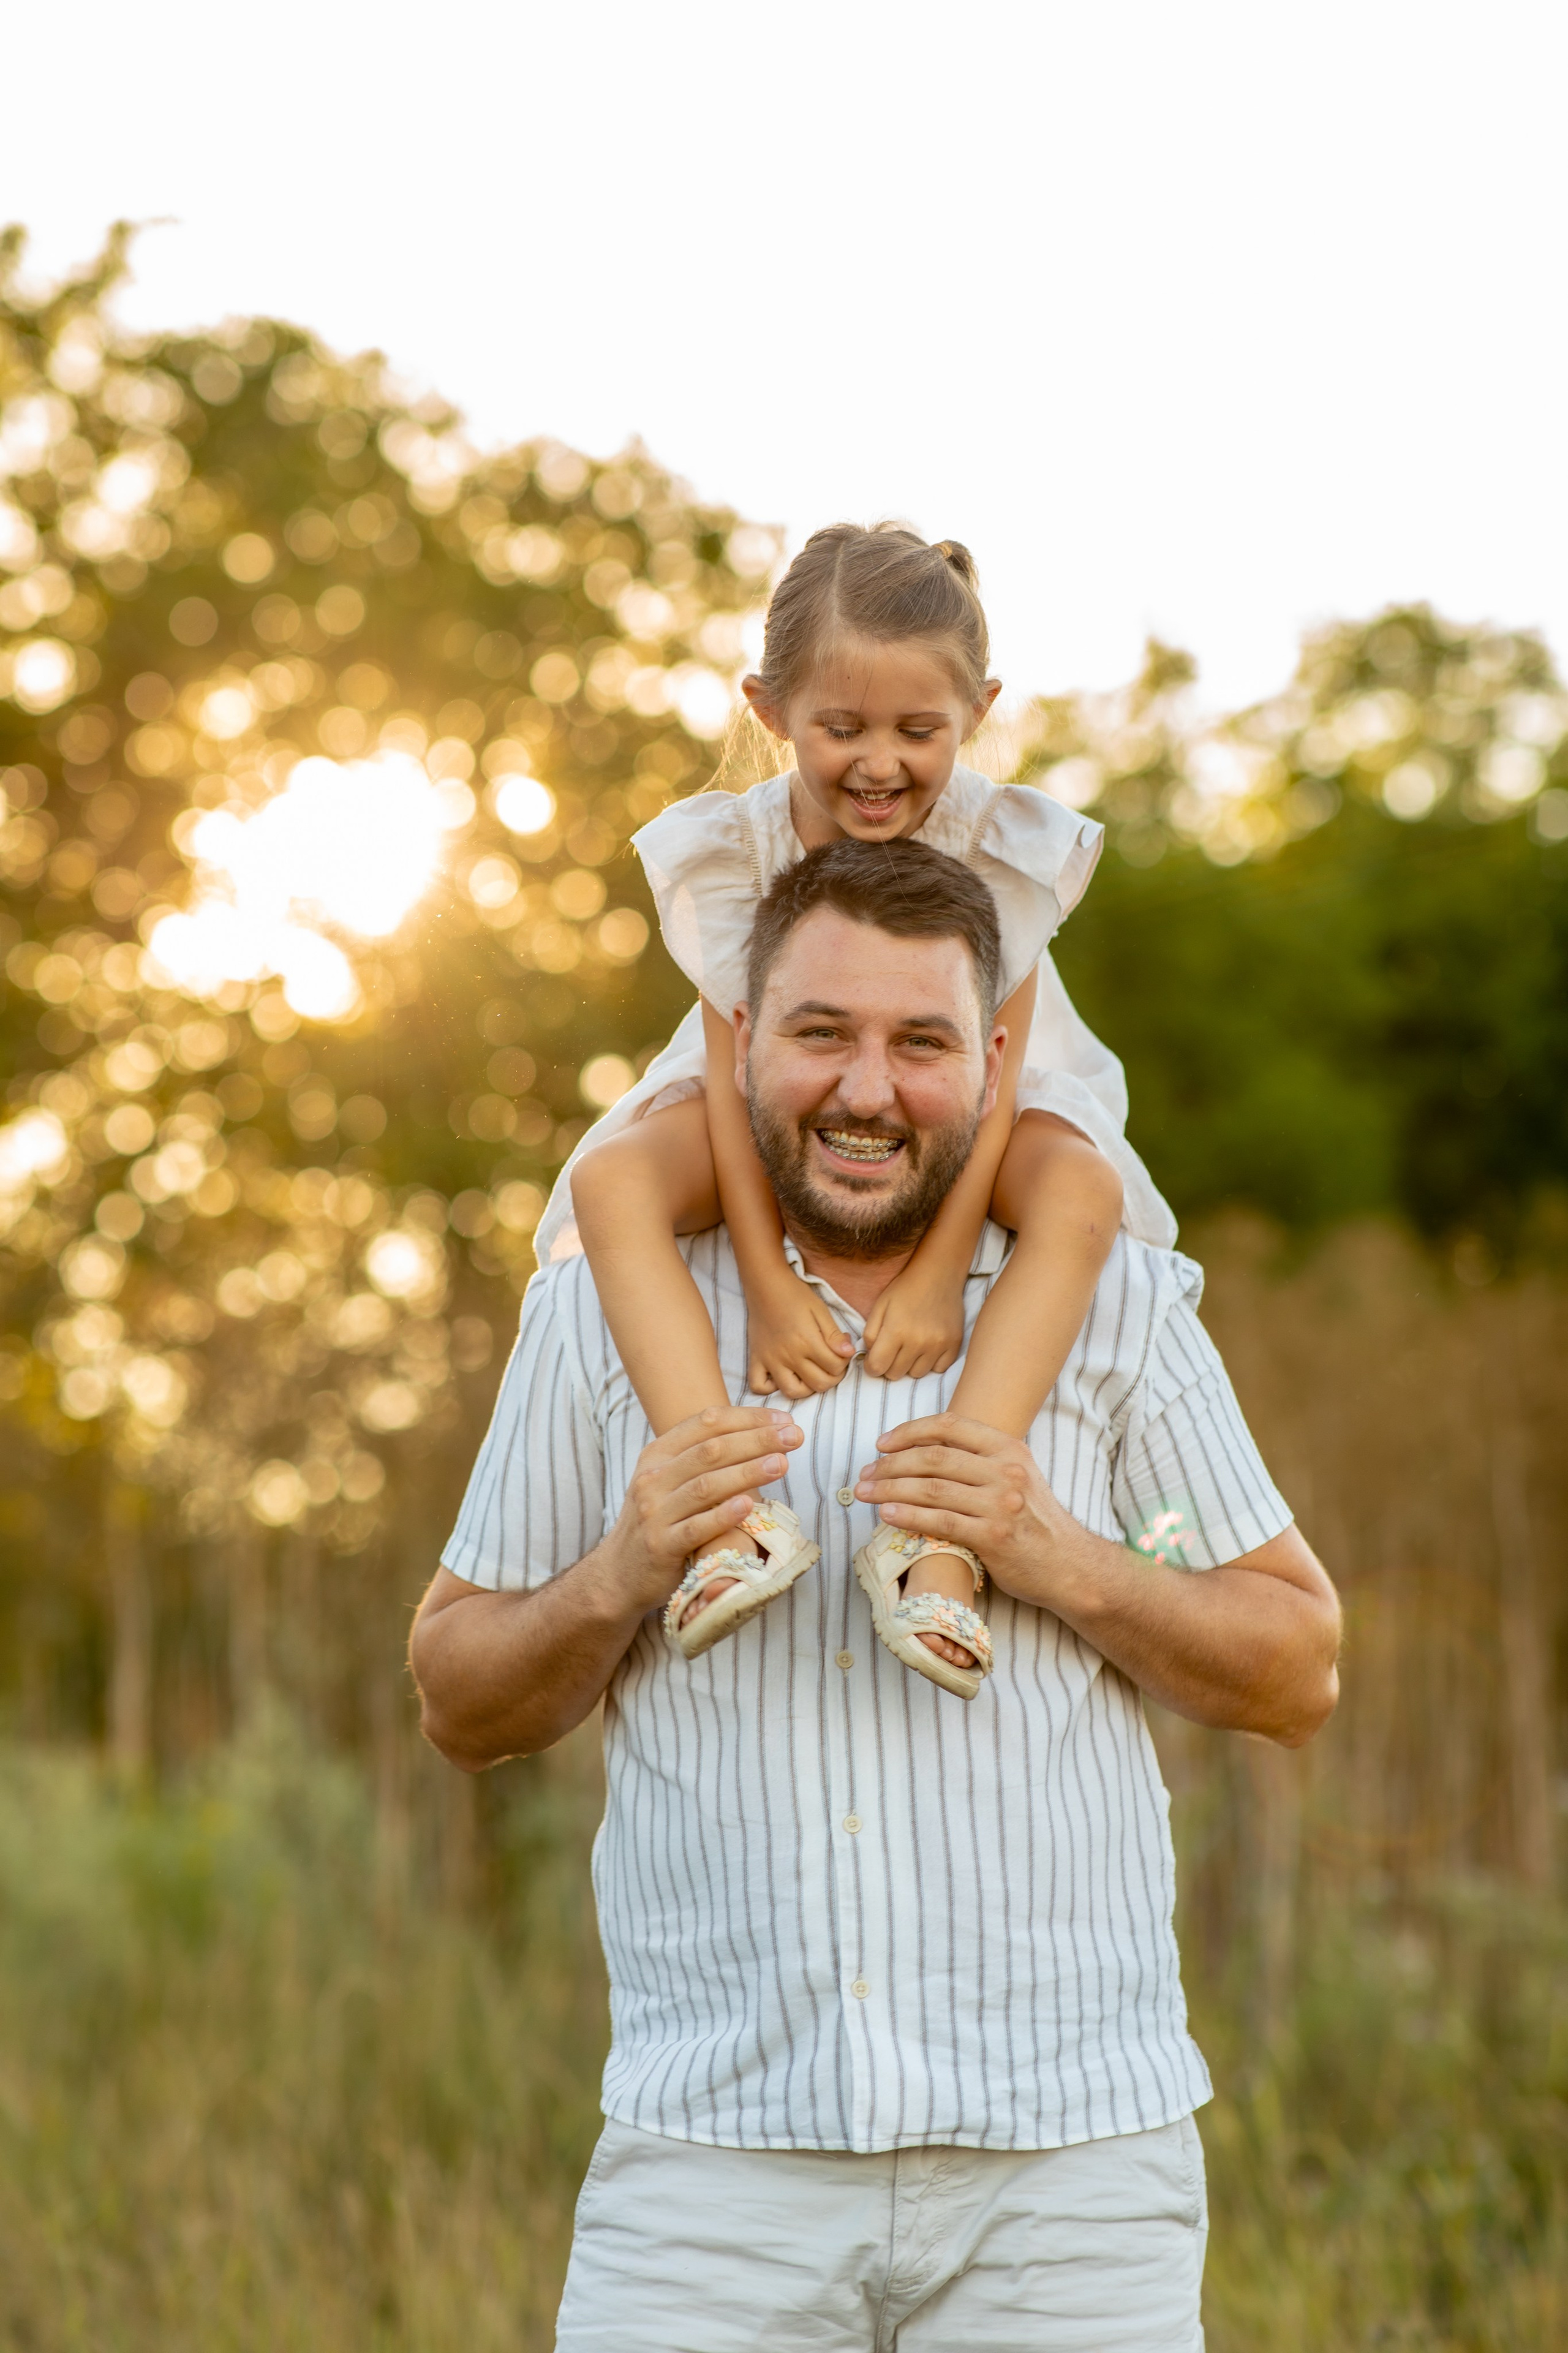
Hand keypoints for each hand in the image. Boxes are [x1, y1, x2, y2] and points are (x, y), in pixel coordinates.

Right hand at [612, 1405, 802, 1607]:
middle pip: (711, 1450)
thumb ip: (702, 1459)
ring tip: (782, 1463)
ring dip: (747, 1471)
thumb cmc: (658, 1522)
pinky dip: (723, 1515)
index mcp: (658, 1454)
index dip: (748, 1418)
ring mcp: (654, 1512)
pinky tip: (749, 1505)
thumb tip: (758, 1433)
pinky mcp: (660, 1546)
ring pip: (706, 1486)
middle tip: (793, 1436)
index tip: (784, 1420)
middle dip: (756, 1439)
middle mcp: (653, 1478)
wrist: (619, 1574)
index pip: (706, 1423)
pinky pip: (696, 1528)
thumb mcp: (669, 1482)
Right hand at [744, 1272, 855, 1399]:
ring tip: (810, 1374)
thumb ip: (834, 1334)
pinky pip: (759, 1386)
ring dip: (806, 1388)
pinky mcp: (756, 1359)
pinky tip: (781, 1375)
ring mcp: (770, 1360)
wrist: (765, 1284)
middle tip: (831, 1364)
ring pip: (792, 1392)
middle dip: (832, 1377)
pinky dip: (770, 1387)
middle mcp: (789, 1355)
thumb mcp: (820, 1310)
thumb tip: (850, 1352)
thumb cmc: (795, 1295)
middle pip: (819, 1384)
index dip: (845, 1361)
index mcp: (807, 1341)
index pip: (835, 1367)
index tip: (842, 1350)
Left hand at [854, 1412, 1079, 1606]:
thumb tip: (924, 1451)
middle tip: (865, 1474)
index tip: (882, 1444)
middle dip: (891, 1464)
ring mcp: (1001, 1504)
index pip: (950, 1426)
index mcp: (1009, 1448)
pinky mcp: (994, 1537)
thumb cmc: (1034, 1522)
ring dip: (890, 1489)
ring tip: (865, 1493)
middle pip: (934, 1457)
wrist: (1069, 1566)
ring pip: (931, 1489)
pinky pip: (940, 1521)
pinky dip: (908, 1515)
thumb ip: (980, 1460)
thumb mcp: (1018, 1477)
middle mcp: (1006, 1471)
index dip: (909, 1431)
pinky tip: (887, 1514)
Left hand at [861, 1262, 966, 1381]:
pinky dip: (930, 1363)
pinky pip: (938, 1369)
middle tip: (892, 1350)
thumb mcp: (879, 1307)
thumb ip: (870, 1335)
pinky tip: (926, 1348)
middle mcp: (918, 1342)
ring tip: (910, 1347)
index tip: (873, 1360)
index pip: (877, 1368)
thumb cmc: (904, 1289)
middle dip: (889, 1365)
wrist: (938, 1274)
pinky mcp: (954, 1344)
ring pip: (917, 1374)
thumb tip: (870, 1358)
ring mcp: (938, 1345)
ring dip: (909, 1365)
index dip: (871, 1366)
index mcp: (896, 1331)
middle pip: (896, 1374)